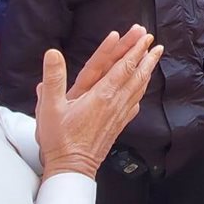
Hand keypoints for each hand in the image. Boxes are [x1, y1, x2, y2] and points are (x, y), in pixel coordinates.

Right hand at [35, 28, 162, 180]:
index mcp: (100, 95)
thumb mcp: (49, 107)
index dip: (131, 49)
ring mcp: (118, 113)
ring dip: (147, 69)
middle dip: (144, 54)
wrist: (72, 168)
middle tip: (151, 39)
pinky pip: (135, 101)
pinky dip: (141, 89)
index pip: (120, 66)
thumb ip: (52, 79)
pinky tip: (143, 87)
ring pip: (138, 86)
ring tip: (154, 56)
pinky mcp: (119, 123)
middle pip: (133, 73)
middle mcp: (113, 102)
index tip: (140, 35)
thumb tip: (52, 54)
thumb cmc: (60, 139)